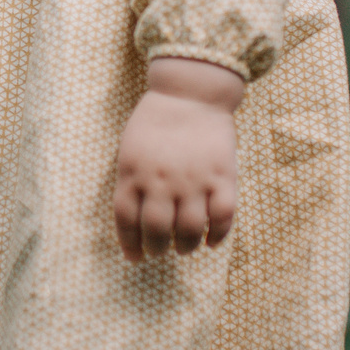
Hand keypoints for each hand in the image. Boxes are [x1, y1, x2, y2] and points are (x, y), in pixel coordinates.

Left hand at [111, 57, 244, 262]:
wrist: (191, 92)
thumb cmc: (156, 121)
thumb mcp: (130, 149)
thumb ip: (130, 182)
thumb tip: (134, 220)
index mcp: (133, 173)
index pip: (126, 220)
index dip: (130, 244)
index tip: (136, 258)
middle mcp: (161, 181)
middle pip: (157, 230)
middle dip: (158, 248)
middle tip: (162, 251)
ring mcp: (193, 179)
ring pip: (189, 229)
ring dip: (186, 246)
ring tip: (185, 247)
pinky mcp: (222, 175)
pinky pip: (223, 216)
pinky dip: (218, 235)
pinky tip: (212, 241)